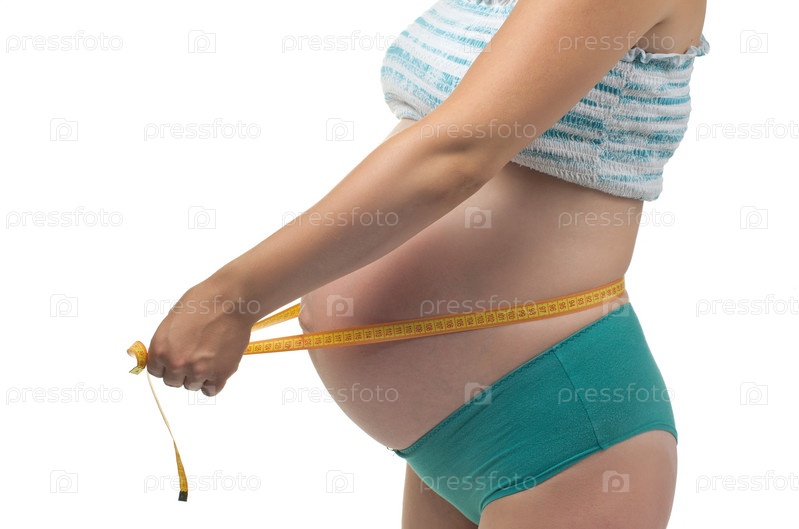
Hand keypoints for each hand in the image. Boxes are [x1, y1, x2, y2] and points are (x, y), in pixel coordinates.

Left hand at [147, 277, 256, 395]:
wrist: (230, 301)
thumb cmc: (203, 303)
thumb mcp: (172, 321)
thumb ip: (167, 343)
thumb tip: (167, 356)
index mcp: (161, 349)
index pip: (156, 371)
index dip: (167, 364)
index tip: (176, 359)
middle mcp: (176, 363)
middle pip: (173, 381)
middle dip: (182, 371)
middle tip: (195, 355)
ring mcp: (198, 371)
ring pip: (193, 385)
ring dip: (199, 375)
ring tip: (209, 356)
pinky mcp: (220, 374)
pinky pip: (211, 389)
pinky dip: (213, 382)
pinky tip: (216, 368)